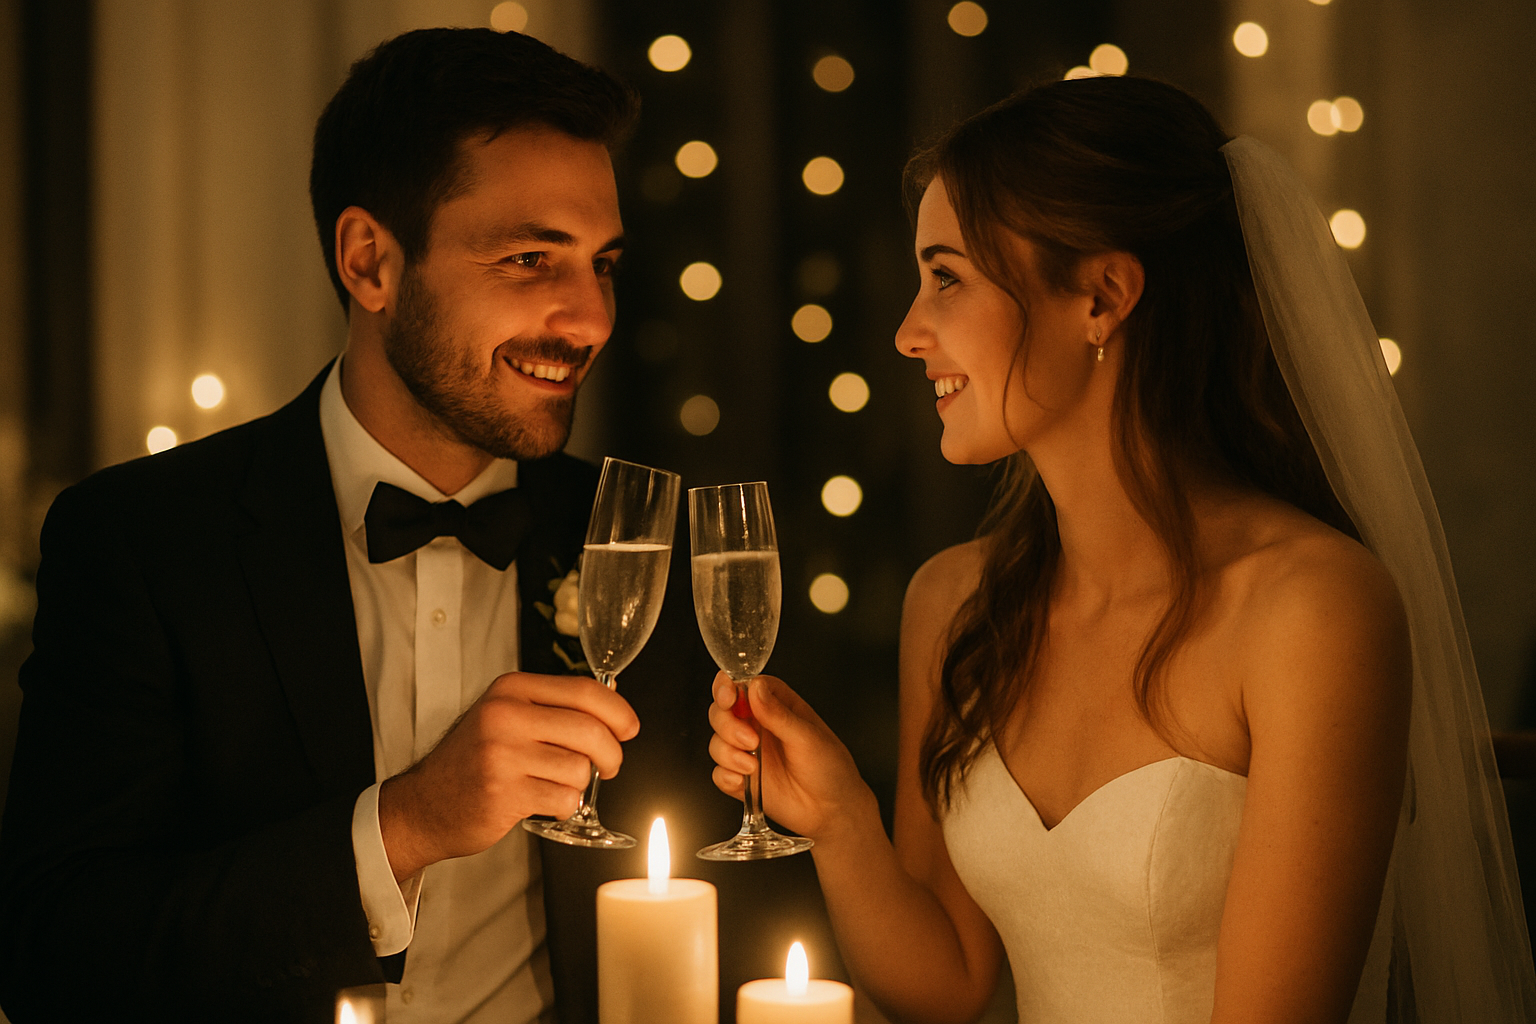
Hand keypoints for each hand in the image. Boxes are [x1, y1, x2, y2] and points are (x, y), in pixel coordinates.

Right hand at [379, 672, 638, 880]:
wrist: (424, 805)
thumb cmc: (474, 762)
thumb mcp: (506, 717)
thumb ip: (554, 707)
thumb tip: (615, 704)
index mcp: (512, 689)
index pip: (585, 691)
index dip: (618, 711)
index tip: (629, 728)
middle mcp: (506, 715)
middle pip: (591, 730)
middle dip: (611, 754)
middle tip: (607, 767)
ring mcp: (502, 754)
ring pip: (580, 768)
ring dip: (577, 784)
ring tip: (552, 785)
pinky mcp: (504, 792)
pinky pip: (564, 799)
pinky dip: (563, 806)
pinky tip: (541, 802)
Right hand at [708, 672, 875, 843]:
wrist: (832, 811)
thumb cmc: (830, 768)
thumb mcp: (808, 737)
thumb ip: (779, 714)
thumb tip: (755, 688)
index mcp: (776, 705)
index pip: (741, 684)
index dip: (727, 687)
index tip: (729, 697)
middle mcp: (757, 725)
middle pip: (721, 712)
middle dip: (726, 725)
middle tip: (750, 740)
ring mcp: (747, 752)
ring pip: (716, 742)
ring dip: (728, 753)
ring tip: (753, 766)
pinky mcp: (741, 779)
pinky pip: (718, 773)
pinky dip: (727, 777)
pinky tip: (746, 782)